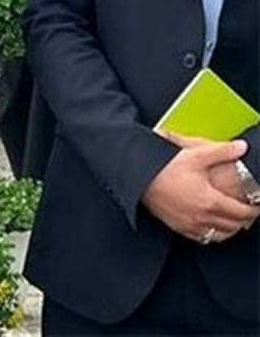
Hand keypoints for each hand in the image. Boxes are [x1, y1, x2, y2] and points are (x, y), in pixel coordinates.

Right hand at [142, 138, 259, 241]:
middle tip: (249, 211)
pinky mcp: (178, 227)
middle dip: (245, 220)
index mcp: (210, 201)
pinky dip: (213, 234)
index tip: (257, 205)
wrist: (137, 177)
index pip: (242, 213)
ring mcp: (189, 225)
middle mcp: (202, 217)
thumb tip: (241, 147)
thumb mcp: (195, 155)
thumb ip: (221, 151)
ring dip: (231, 229)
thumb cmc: (164, 167)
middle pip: (234, 226)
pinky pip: (203, 238)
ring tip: (234, 219)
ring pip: (220, 235)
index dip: (255, 210)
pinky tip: (213, 225)